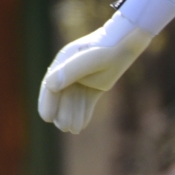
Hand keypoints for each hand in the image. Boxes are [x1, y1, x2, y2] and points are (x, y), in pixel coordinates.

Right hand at [36, 0, 174, 133]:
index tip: (47, 118)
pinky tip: (82, 126)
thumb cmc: (109, 48)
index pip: (50, 85)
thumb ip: (73, 70)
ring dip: (72, 115)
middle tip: (65, 127)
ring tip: (75, 130)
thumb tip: (50, 85)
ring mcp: (81, 80)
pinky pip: (85, 103)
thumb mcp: (93, 59)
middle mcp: (69, 72)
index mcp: (63, 61)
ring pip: (73, 102)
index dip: (47, 102)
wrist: (127, 44)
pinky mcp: (93, 87)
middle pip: (61, 97)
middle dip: (62, 112)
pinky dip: (83, 114)